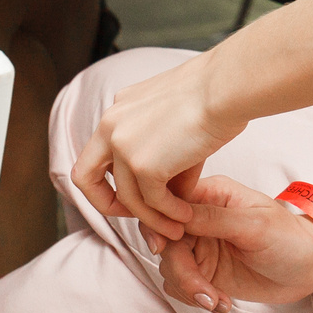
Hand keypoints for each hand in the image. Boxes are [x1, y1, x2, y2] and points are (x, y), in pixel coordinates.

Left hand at [71, 52, 244, 241]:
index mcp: (118, 110)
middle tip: (137, 215)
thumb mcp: (178, 123)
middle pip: (85, 177)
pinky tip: (186, 215)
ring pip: (127, 198)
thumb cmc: (217, 95)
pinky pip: (153, 202)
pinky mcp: (143, 165)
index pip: (97, 152)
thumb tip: (170, 197)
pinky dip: (169, 213)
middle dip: (106, 204)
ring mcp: (123, 146)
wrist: (227, 87)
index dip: (109, 179)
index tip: (134, 190)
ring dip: (153, 217)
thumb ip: (165, 159)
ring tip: (177, 225)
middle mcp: (111, 126)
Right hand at [150, 175, 312, 312]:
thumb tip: (175, 213)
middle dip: (181, 271)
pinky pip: (178, 285)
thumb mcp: (256, 225)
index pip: (168, 202)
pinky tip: (222, 303)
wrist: (309, 268)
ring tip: (219, 302)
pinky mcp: (202, 271)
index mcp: (211, 194)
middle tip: (204, 292)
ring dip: (190, 289)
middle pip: (164, 241)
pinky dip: (194, 298)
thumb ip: (214, 219)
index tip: (165, 248)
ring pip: (168, 266)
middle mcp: (199, 217)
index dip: (158, 224)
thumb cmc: (290, 238)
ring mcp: (199, 245)